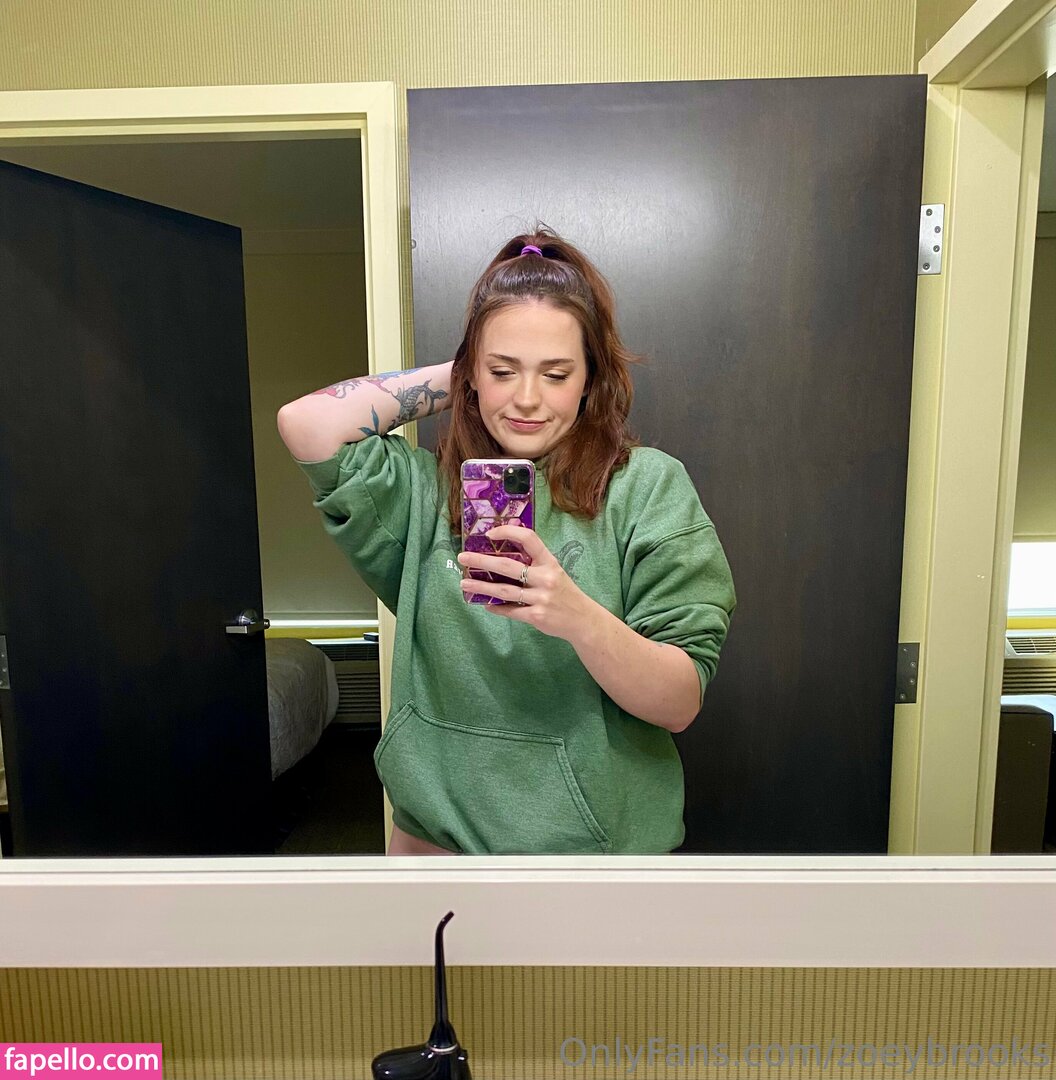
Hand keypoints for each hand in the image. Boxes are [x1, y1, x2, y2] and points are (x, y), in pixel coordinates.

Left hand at [456, 526, 591, 639]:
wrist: (583, 619)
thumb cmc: (564, 592)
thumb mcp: (555, 571)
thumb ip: (534, 562)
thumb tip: (502, 552)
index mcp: (549, 562)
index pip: (529, 539)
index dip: (508, 532)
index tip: (490, 534)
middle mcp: (545, 578)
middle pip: (508, 566)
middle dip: (482, 561)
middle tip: (463, 558)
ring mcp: (541, 598)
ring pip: (504, 591)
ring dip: (481, 587)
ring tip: (464, 584)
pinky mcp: (536, 616)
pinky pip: (510, 611)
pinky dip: (496, 607)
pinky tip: (485, 604)